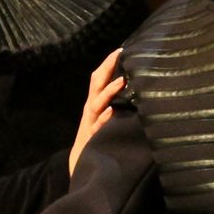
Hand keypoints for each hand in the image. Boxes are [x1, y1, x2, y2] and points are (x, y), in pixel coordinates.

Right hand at [69, 49, 124, 176]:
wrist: (81, 164)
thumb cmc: (98, 139)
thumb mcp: (104, 118)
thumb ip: (114, 105)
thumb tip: (132, 91)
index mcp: (95, 103)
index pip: (99, 78)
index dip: (108, 63)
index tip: (121, 50)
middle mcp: (91, 110)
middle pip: (96, 84)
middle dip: (106, 69)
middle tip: (118, 55)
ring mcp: (91, 123)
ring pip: (97, 103)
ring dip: (109, 92)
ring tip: (121, 82)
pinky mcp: (93, 137)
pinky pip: (98, 126)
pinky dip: (104, 118)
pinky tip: (112, 111)